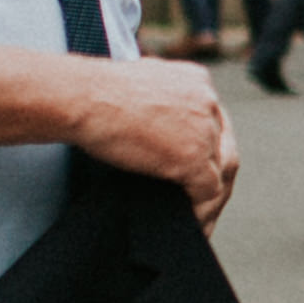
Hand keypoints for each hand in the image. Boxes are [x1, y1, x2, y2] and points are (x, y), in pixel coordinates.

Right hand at [67, 51, 238, 223]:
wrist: (81, 98)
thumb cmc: (95, 92)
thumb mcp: (140, 82)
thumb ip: (160, 98)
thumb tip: (158, 117)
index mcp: (197, 81)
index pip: (213, 120)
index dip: (204, 145)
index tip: (191, 164)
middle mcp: (207, 101)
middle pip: (221, 145)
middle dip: (212, 171)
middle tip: (197, 196)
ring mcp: (204, 130)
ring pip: (220, 170)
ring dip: (208, 194)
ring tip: (194, 214)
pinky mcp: (193, 157)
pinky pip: (208, 191)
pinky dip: (200, 209)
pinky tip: (188, 221)